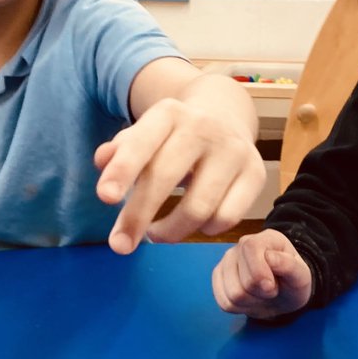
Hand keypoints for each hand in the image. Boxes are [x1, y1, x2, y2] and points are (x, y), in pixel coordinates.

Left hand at [94, 97, 264, 254]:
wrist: (225, 117)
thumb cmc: (172, 137)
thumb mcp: (145, 134)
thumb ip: (121, 149)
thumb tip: (102, 160)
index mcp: (169, 113)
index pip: (142, 142)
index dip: (123, 170)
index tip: (105, 198)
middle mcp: (203, 127)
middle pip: (166, 177)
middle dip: (137, 216)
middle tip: (120, 245)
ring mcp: (233, 150)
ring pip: (198, 208)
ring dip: (171, 232)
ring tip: (157, 233)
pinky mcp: (255, 173)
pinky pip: (227, 218)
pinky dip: (205, 230)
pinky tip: (195, 224)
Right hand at [212, 229, 312, 318]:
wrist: (283, 294)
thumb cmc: (292, 282)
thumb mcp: (302, 276)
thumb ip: (289, 265)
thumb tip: (269, 257)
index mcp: (265, 239)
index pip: (250, 248)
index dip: (260, 272)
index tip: (272, 286)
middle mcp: (241, 245)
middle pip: (242, 279)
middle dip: (260, 292)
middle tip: (271, 289)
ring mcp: (226, 261)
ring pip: (232, 294)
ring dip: (251, 302)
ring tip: (261, 294)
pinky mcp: (218, 278)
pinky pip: (224, 302)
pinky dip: (239, 308)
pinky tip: (249, 299)